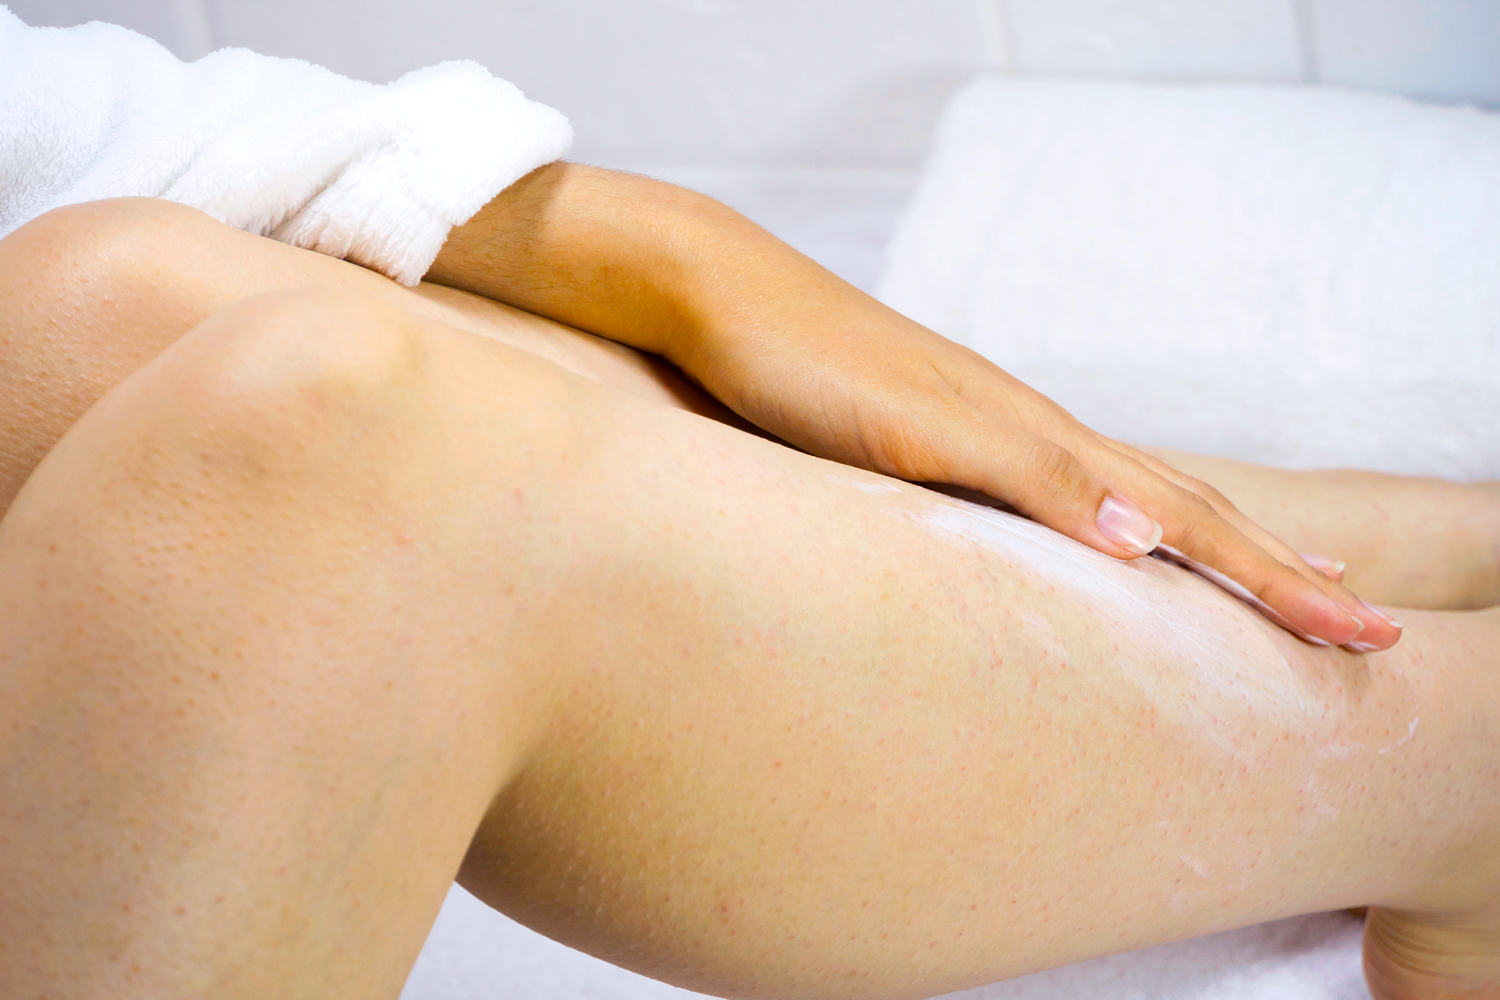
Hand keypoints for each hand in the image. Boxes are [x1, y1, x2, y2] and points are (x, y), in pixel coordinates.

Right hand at [427, 163, 1398, 649]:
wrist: (722, 295)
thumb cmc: (801, 385)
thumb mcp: (887, 473)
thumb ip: (948, 522)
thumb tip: (1004, 587)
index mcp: (1023, 450)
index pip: (1161, 510)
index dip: (1247, 562)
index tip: (1319, 608)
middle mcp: (1024, 430)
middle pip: (1178, 504)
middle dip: (1277, 572)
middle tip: (1369, 630)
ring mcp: (976, 421)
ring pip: (1126, 490)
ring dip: (1226, 549)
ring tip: (1315, 606)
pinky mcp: (914, 419)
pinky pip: (1011, 469)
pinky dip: (1081, 506)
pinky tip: (1136, 542)